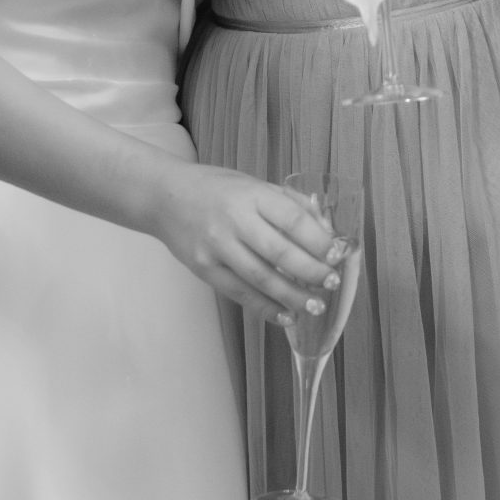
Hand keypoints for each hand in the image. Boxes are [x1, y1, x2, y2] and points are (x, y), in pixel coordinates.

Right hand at [148, 164, 346, 319]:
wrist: (163, 197)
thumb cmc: (215, 188)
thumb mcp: (253, 183)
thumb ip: (289, 203)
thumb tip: (325, 230)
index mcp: (252, 195)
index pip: (293, 220)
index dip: (319, 241)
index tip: (337, 255)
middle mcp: (234, 220)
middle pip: (280, 253)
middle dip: (311, 272)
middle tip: (331, 283)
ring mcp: (216, 247)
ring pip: (261, 278)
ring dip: (292, 296)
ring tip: (315, 306)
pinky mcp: (204, 268)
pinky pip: (239, 293)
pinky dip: (265, 307)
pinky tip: (285, 316)